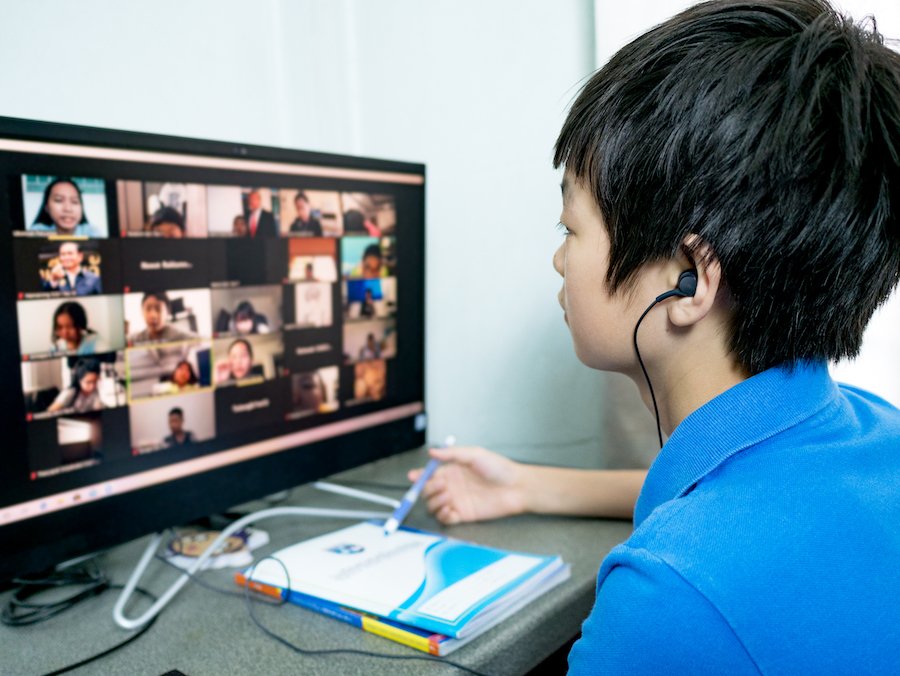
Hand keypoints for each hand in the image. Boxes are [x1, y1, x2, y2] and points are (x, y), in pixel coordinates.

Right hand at [408, 446, 528, 524]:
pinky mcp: (463, 515)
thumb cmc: (499, 468)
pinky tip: (449, 509)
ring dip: (434, 502)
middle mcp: (452, 486)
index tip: (413, 477)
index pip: (429, 475)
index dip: (419, 476)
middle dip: (428, 489)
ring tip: (447, 496)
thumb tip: (432, 452)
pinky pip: (445, 519)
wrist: (516, 487)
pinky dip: (442, 515)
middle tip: (441, 485)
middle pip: (427, 492)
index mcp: (452, 471)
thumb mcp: (474, 454)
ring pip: (433, 506)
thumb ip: (452, 454)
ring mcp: (456, 501)